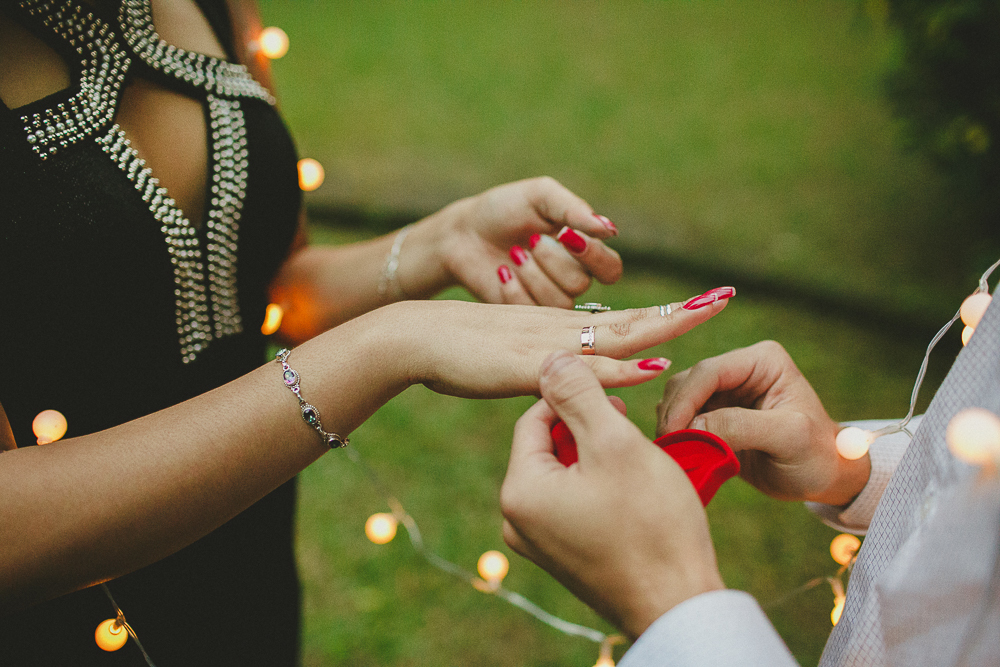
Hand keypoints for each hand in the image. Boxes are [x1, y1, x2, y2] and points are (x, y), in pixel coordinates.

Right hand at [388, 287, 730, 398]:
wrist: (417, 338)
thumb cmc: (461, 354)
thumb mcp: (515, 365)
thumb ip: (548, 375)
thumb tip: (572, 393)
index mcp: (564, 334)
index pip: (626, 322)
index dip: (665, 314)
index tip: (704, 304)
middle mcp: (564, 333)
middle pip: (634, 321)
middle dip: (682, 310)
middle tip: (725, 295)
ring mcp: (550, 346)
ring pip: (618, 336)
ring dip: (665, 325)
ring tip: (705, 312)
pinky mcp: (531, 366)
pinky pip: (586, 369)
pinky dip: (623, 367)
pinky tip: (654, 363)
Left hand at [435, 177, 621, 306]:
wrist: (462, 233)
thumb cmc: (504, 210)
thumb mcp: (539, 197)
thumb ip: (574, 210)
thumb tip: (610, 230)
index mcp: (583, 252)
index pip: (610, 268)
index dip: (594, 256)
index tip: (565, 236)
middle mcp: (571, 280)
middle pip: (581, 284)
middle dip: (552, 260)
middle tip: (530, 241)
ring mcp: (547, 301)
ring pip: (559, 303)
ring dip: (532, 274)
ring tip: (513, 254)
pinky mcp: (523, 316)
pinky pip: (532, 313)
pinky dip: (515, 290)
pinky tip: (502, 272)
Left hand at [500, 351, 723, 639]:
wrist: (678, 604)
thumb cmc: (652, 524)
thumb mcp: (616, 443)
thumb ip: (579, 394)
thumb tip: (549, 359)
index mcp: (519, 490)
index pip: (535, 417)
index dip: (575, 398)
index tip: (616, 399)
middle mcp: (516, 520)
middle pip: (548, 446)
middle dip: (587, 430)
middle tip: (629, 429)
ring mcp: (538, 543)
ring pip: (563, 473)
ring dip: (596, 457)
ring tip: (636, 460)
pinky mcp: (562, 556)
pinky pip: (572, 503)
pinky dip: (599, 487)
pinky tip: (633, 491)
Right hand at [656, 340, 869, 504]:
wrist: (824, 479)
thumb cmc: (817, 455)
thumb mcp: (788, 437)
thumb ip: (740, 426)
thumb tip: (690, 426)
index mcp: (761, 360)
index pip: (708, 372)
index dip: (684, 401)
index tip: (671, 433)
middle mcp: (739, 369)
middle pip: (686, 383)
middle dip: (674, 414)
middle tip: (670, 448)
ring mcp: (724, 392)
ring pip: (678, 400)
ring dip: (672, 425)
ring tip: (677, 453)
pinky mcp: (714, 415)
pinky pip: (681, 419)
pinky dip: (675, 435)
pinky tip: (681, 453)